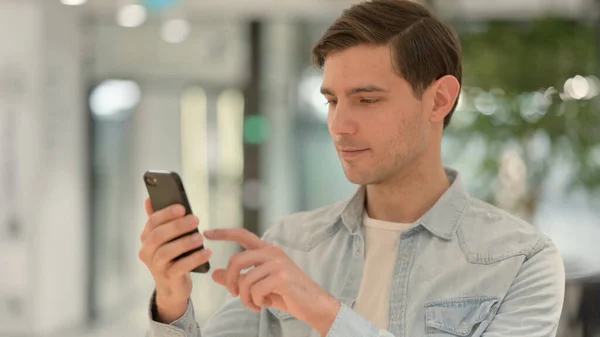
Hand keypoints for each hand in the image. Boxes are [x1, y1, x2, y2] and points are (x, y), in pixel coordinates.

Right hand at [138, 198, 211, 322]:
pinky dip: (195, 259)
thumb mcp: (166, 238)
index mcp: (146, 238)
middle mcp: (147, 251)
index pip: (152, 222)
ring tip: (200, 237)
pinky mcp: (168, 278)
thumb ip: (160, 220)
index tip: (182, 208)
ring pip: (167, 252)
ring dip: (185, 242)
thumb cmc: (172, 257)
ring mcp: (156, 266)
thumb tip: (149, 199)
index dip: (166, 213)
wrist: (172, 287)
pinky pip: (180, 267)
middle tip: (196, 219)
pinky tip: (207, 252)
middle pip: (158, 235)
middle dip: (177, 226)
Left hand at [204, 228, 340, 335]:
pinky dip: (256, 302)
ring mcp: (278, 263)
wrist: (312, 304)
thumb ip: (237, 278)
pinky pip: (256, 290)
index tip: (207, 233)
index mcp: (267, 250)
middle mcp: (272, 252)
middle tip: (234, 294)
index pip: (242, 235)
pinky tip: (264, 304)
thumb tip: (214, 274)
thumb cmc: (286, 293)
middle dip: (229, 281)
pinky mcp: (282, 277)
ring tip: (254, 304)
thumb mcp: (258, 285)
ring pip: (245, 280)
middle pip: (236, 260)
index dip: (224, 233)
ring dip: (245, 298)